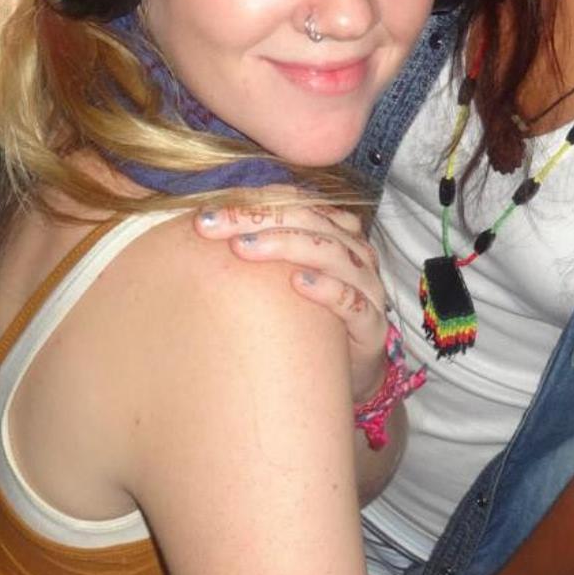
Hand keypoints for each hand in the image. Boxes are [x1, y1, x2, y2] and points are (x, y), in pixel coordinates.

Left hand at [194, 194, 390, 404]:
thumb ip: (258, 251)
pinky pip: (352, 300)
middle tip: (212, 226)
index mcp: (334, 232)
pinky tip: (297, 283)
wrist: (350, 371)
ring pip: (331, 252)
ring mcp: (366, 287)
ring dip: (286, 245)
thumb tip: (201, 230)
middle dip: (258, 218)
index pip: (294, 203)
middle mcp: (353, 253)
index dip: (252, 203)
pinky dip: (325, 288)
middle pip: (309, 221)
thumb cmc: (311, 318)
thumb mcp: (284, 279)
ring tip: (244, 248)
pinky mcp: (372, 324)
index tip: (205, 214)